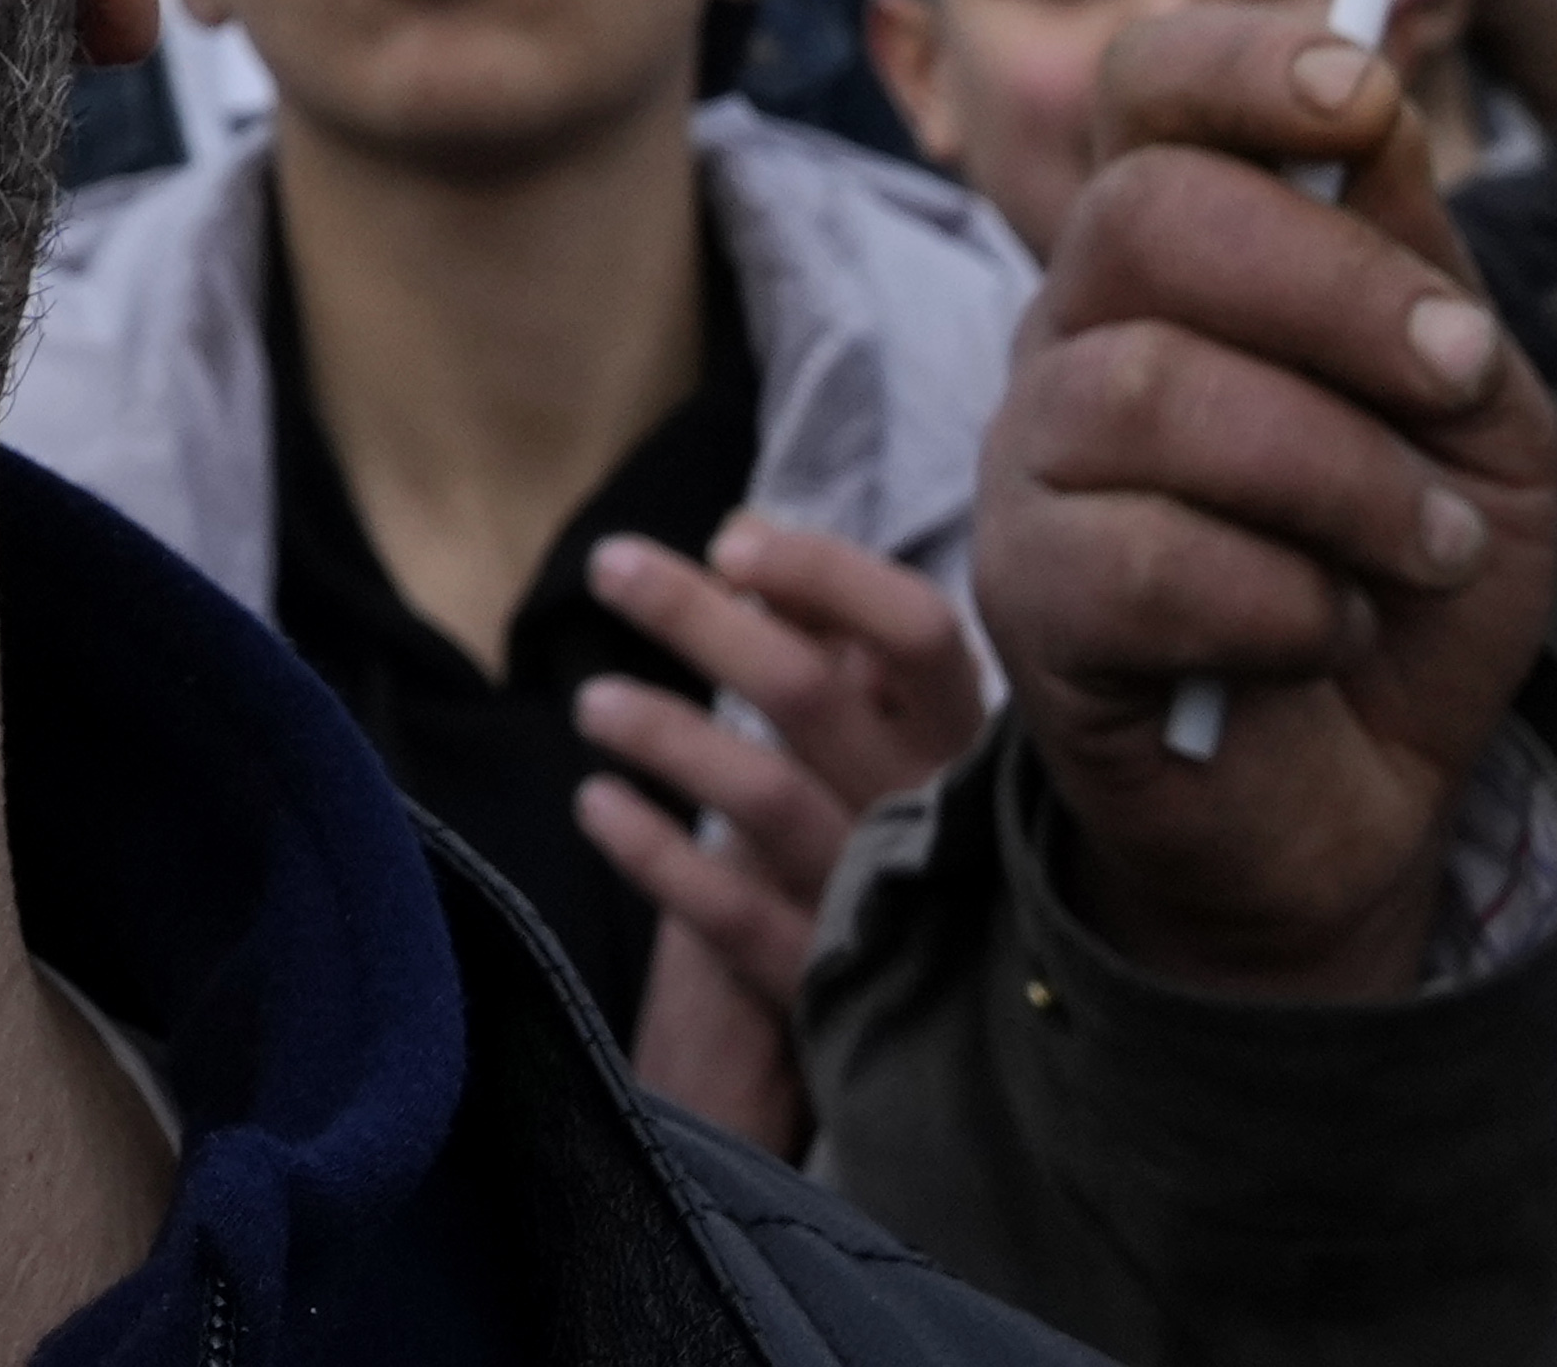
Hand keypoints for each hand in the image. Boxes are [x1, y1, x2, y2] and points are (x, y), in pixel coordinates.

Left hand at [580, 516, 991, 1152]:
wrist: (965, 1024)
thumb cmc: (910, 824)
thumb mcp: (900, 732)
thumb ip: (835, 636)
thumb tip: (744, 532)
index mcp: (964, 736)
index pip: (917, 630)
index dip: (824, 575)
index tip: (730, 543)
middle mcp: (934, 812)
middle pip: (812, 695)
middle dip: (696, 620)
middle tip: (607, 567)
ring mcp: (884, 900)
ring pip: (763, 798)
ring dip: (665, 735)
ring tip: (591, 703)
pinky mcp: (830, 982)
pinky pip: (730, 915)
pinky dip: (654, 853)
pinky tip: (598, 804)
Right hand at [979, 14, 1556, 999]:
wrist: (1362, 794)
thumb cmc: (1403, 575)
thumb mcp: (1473, 417)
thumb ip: (1426, 276)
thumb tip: (1371, 118)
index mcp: (1178, 252)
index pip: (1149, 89)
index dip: (1242, 65)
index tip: (1365, 98)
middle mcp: (1077, 328)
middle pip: (1145, 217)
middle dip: (1336, 289)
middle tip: (1461, 376)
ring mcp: (1033, 460)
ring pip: (1152, 393)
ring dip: (1341, 475)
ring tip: (1431, 547)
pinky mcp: (1026, 601)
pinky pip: (1143, 562)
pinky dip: (1286, 599)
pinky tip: (1331, 632)